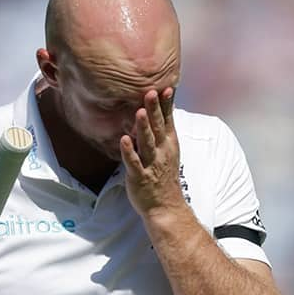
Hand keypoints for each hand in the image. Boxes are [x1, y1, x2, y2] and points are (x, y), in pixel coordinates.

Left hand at [121, 87, 183, 217]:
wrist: (166, 207)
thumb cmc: (164, 177)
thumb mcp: (168, 152)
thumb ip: (162, 132)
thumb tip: (158, 111)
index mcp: (169, 145)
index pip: (168, 121)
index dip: (167, 104)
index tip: (166, 87)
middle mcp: (161, 152)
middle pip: (158, 128)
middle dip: (155, 110)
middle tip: (151, 92)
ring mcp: (151, 164)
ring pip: (146, 143)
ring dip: (143, 127)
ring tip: (139, 111)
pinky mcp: (139, 177)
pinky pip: (133, 163)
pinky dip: (129, 151)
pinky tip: (124, 139)